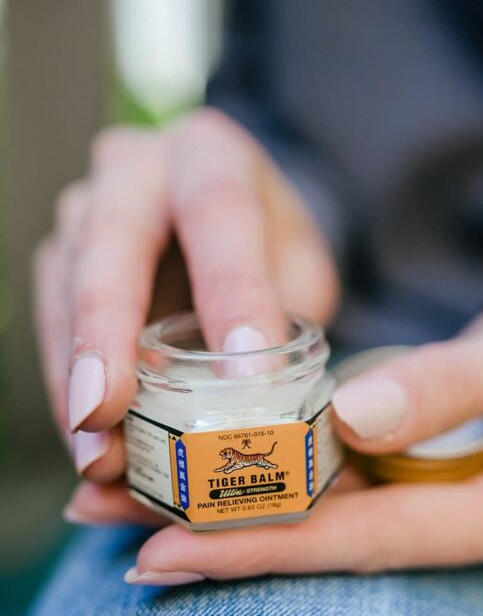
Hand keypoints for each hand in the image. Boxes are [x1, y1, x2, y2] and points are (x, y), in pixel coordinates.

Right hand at [33, 109, 338, 478]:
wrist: (232, 222)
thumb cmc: (270, 249)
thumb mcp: (299, 274)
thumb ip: (286, 329)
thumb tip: (267, 426)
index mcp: (210, 155)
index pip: (220, 211)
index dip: (233, 294)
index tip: (248, 376)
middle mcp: (134, 169)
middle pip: (111, 244)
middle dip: (106, 337)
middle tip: (106, 415)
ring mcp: (84, 210)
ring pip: (65, 288)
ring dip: (77, 383)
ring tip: (99, 461)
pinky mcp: (59, 257)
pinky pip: (50, 325)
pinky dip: (68, 393)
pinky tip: (92, 450)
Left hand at [66, 266, 482, 583]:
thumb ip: (457, 381)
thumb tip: (348, 414)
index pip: (376, 539)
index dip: (271, 545)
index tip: (169, 549)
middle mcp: (475, 527)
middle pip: (335, 543)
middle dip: (225, 539)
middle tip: (112, 533)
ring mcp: (452, 507)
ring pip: (329, 520)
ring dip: (233, 512)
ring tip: (126, 512)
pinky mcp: (431, 479)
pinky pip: (342, 489)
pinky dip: (272, 482)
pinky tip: (205, 477)